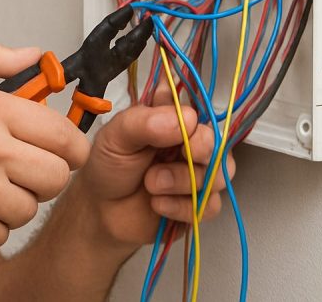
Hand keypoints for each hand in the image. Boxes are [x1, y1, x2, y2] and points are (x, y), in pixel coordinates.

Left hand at [72, 85, 234, 246]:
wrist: (102, 209)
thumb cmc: (109, 166)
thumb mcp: (116, 136)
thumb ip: (144, 122)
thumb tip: (187, 119)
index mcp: (171, 121)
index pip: (198, 111)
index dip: (193, 120)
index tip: (181, 128)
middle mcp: (189, 145)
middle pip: (216, 142)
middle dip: (199, 150)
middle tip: (173, 157)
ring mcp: (198, 174)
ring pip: (218, 175)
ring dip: (182, 181)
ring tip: (151, 184)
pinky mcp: (200, 205)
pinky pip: (211, 205)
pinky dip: (181, 206)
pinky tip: (157, 204)